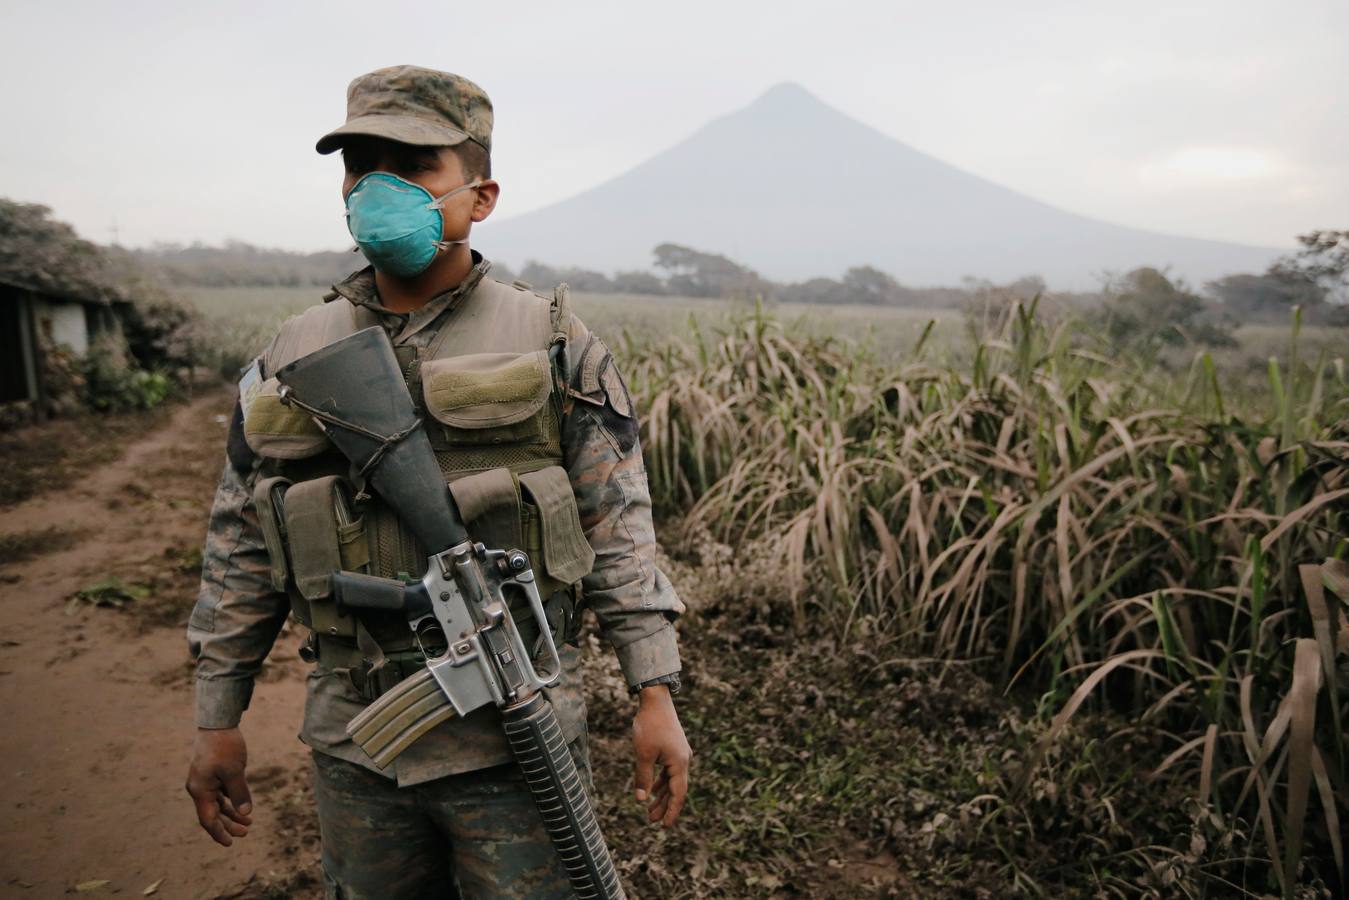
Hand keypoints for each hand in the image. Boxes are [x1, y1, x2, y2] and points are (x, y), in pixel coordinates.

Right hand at [185, 727, 252, 845]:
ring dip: (231, 814)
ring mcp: (204, 781)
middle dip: (228, 825)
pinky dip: (231, 801)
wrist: (217, 723)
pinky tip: (242, 807)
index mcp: (200, 790)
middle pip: (213, 814)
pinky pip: (220, 794)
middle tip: (246, 832)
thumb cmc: (224, 746)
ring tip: (248, 823)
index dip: (219, 832)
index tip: (230, 843)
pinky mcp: (211, 774)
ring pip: (217, 804)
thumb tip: (245, 814)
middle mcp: (199, 788)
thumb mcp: (234, 771)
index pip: (208, 819)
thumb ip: (239, 793)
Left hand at [631, 685, 691, 826]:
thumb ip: (643, 778)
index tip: (664, 826)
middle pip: (676, 790)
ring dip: (662, 796)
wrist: (656, 700)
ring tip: (649, 810)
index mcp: (679, 763)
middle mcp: (684, 760)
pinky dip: (661, 782)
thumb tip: (641, 800)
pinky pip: (669, 771)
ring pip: (672, 781)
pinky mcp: (674, 749)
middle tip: (651, 821)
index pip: (678, 794)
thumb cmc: (650, 726)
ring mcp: (680, 754)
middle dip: (664, 806)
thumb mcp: (643, 754)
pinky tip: (652, 790)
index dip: (672, 811)